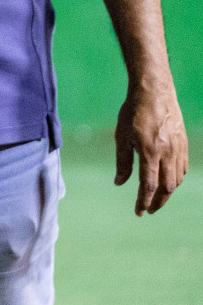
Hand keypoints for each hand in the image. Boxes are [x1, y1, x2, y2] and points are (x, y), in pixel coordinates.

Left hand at [116, 83, 188, 214]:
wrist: (154, 92)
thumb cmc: (133, 113)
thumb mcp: (121, 136)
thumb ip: (122, 162)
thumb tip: (119, 183)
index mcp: (150, 152)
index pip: (149, 185)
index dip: (144, 201)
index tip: (139, 213)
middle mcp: (168, 153)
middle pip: (167, 187)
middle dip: (158, 202)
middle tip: (149, 210)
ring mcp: (178, 149)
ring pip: (177, 179)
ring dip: (168, 192)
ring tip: (157, 198)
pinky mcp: (184, 144)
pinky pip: (183, 168)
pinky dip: (176, 179)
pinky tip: (168, 181)